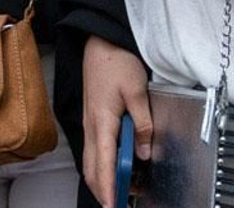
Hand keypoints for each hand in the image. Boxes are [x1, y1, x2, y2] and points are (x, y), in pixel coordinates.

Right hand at [82, 36, 150, 207]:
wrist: (100, 42)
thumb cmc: (116, 61)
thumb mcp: (137, 91)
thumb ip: (142, 123)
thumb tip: (144, 152)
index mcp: (102, 121)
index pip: (104, 164)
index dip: (108, 188)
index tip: (113, 205)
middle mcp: (92, 126)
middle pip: (92, 169)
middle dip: (103, 190)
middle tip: (119, 204)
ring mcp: (90, 124)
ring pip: (91, 161)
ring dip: (103, 179)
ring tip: (122, 191)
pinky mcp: (93, 119)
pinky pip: (94, 149)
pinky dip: (103, 165)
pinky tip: (117, 167)